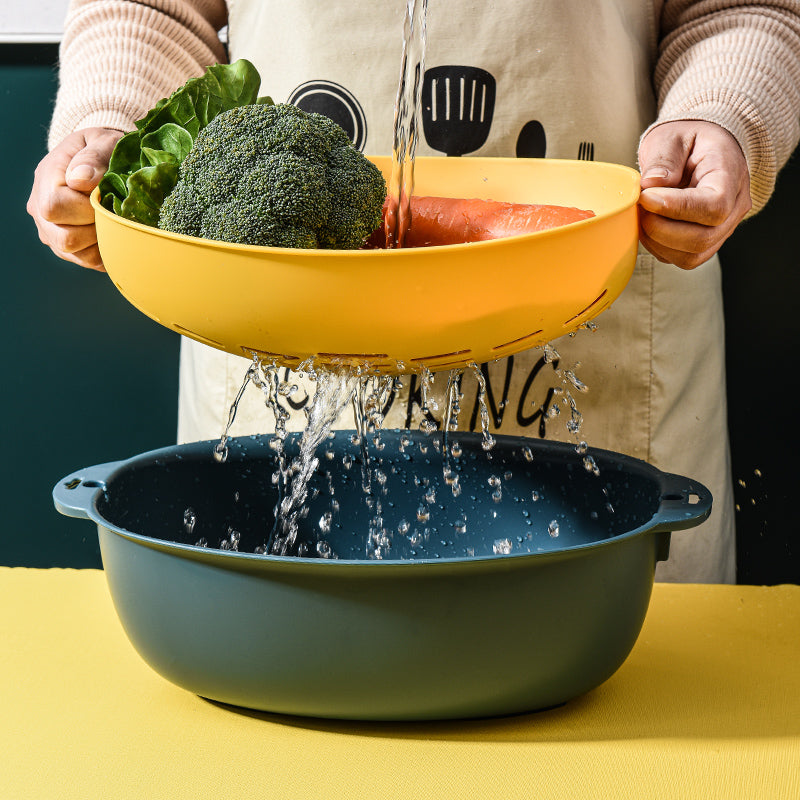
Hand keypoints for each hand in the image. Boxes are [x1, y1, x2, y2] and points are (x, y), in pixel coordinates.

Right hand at [27, 127, 123, 270]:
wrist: (99, 161)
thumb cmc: (103, 148)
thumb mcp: (102, 142)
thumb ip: (94, 157)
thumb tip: (80, 180)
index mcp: (45, 179)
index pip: (55, 207)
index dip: (86, 209)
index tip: (104, 198)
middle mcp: (40, 209)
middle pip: (64, 239)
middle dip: (95, 229)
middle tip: (111, 212)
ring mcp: (50, 231)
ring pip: (76, 254)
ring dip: (100, 243)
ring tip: (112, 221)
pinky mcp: (65, 247)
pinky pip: (86, 260)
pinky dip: (104, 251)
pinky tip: (111, 232)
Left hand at [637, 120, 750, 268]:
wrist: (702, 150)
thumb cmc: (690, 141)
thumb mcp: (673, 136)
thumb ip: (663, 158)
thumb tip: (651, 184)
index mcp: (730, 174)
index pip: (714, 205)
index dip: (676, 208)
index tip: (646, 197)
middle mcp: (734, 208)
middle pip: (702, 238)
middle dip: (660, 228)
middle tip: (640, 206)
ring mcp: (721, 230)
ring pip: (691, 256)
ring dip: (657, 241)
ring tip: (643, 214)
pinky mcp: (703, 244)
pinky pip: (680, 259)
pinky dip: (658, 247)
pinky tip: (649, 224)